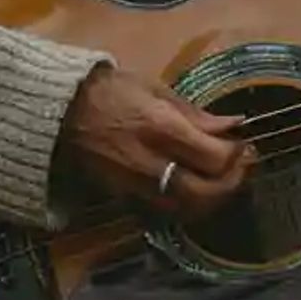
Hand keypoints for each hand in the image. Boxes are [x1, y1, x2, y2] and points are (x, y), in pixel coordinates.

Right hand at [61, 66, 250, 222]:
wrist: (58, 111)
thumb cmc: (111, 91)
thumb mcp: (155, 89)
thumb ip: (196, 113)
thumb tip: (234, 124)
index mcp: (162, 130)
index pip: (215, 159)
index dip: (237, 156)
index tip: (243, 145)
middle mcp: (151, 164)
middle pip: (205, 194)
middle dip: (231, 184)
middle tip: (240, 168)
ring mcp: (135, 186)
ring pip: (186, 209)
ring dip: (211, 199)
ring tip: (220, 179)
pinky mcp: (124, 198)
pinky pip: (164, 210)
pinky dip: (186, 204)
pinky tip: (194, 187)